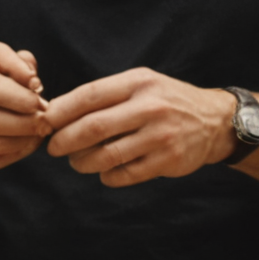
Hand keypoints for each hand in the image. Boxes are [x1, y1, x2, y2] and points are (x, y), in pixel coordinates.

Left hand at [42, 68, 238, 187]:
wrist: (215, 121)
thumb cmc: (167, 101)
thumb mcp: (142, 84)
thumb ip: (107, 95)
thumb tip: (59, 112)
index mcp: (138, 83)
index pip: (89, 95)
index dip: (61, 110)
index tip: (43, 122)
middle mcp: (150, 107)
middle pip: (93, 127)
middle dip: (65, 140)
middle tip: (53, 148)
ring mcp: (160, 136)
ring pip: (107, 155)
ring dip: (83, 162)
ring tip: (76, 162)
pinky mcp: (168, 161)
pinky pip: (125, 175)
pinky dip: (107, 177)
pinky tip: (104, 173)